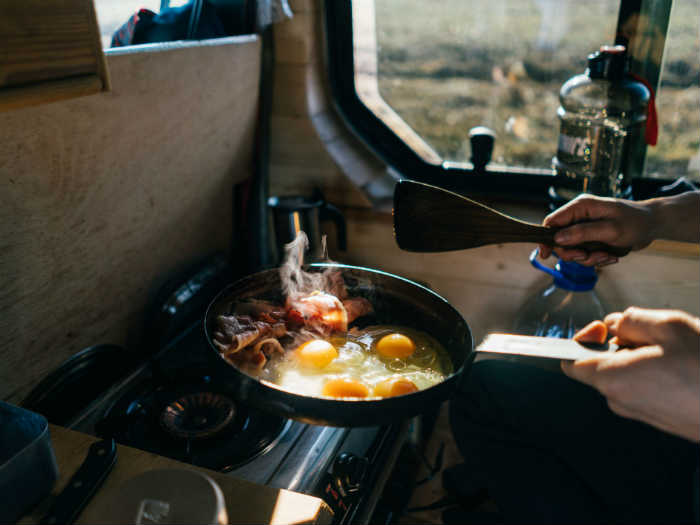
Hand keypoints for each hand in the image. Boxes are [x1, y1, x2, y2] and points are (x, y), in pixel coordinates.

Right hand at [538, 194, 654, 265]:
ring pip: (573, 249)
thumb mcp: (610, 229)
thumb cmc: (635, 222)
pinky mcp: (591, 237)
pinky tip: (611, 256)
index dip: (546, 238)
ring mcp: (585, 227)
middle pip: (560, 239)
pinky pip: (584, 253)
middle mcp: (579, 216)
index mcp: (581, 207)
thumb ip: (583, 233)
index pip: (552, 221)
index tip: (546, 254)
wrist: (654, 225)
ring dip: (588, 258)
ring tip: (607, 256)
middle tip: (588, 257)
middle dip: (574, 253)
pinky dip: (596, 259)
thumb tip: (558, 238)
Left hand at [562, 307, 699, 441]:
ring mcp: (642, 413)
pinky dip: (659, 372)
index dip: (583, 339)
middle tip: (656, 334)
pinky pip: (648, 388)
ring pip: (629, 374)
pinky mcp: (662, 419)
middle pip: (603, 364)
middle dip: (623, 343)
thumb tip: (616, 324)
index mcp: (612, 379)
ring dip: (646, 356)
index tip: (604, 328)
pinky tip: (687, 366)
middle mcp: (621, 400)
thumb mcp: (669, 326)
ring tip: (679, 351)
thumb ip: (632, 319)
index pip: (572, 362)